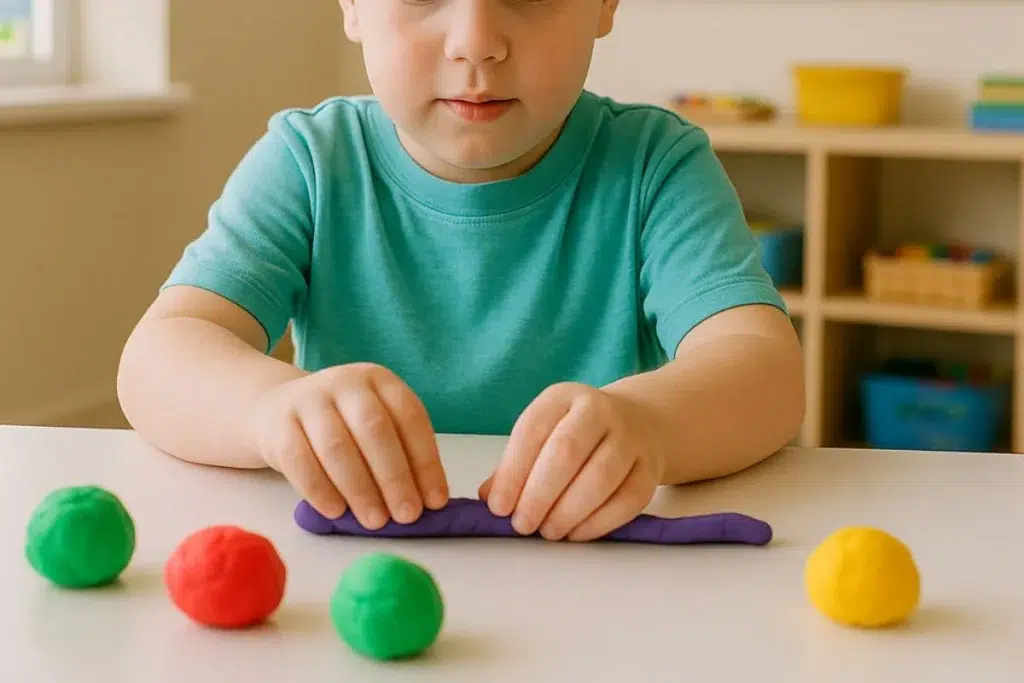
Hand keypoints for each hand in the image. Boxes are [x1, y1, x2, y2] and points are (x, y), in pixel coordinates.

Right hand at [249, 363, 447, 528]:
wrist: (275, 409)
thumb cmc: (339, 425)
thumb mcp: (372, 424)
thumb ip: (399, 453)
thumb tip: (427, 501)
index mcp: (379, 380)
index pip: (410, 417)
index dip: (426, 460)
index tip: (435, 500)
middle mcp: (345, 383)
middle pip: (374, 429)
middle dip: (395, 477)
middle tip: (407, 515)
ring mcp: (308, 400)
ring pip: (337, 446)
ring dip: (360, 489)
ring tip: (376, 521)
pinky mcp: (278, 424)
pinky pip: (300, 460)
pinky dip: (320, 490)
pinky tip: (336, 513)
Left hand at [478, 382, 666, 541]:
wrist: (639, 423)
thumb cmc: (575, 434)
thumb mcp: (542, 434)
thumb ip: (514, 464)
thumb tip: (490, 497)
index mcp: (563, 397)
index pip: (533, 430)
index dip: (513, 472)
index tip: (498, 506)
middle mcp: (599, 411)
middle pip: (567, 452)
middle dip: (539, 494)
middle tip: (522, 524)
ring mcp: (630, 438)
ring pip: (600, 478)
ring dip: (568, 512)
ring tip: (548, 532)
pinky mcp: (650, 469)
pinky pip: (627, 501)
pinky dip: (597, 523)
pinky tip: (575, 533)